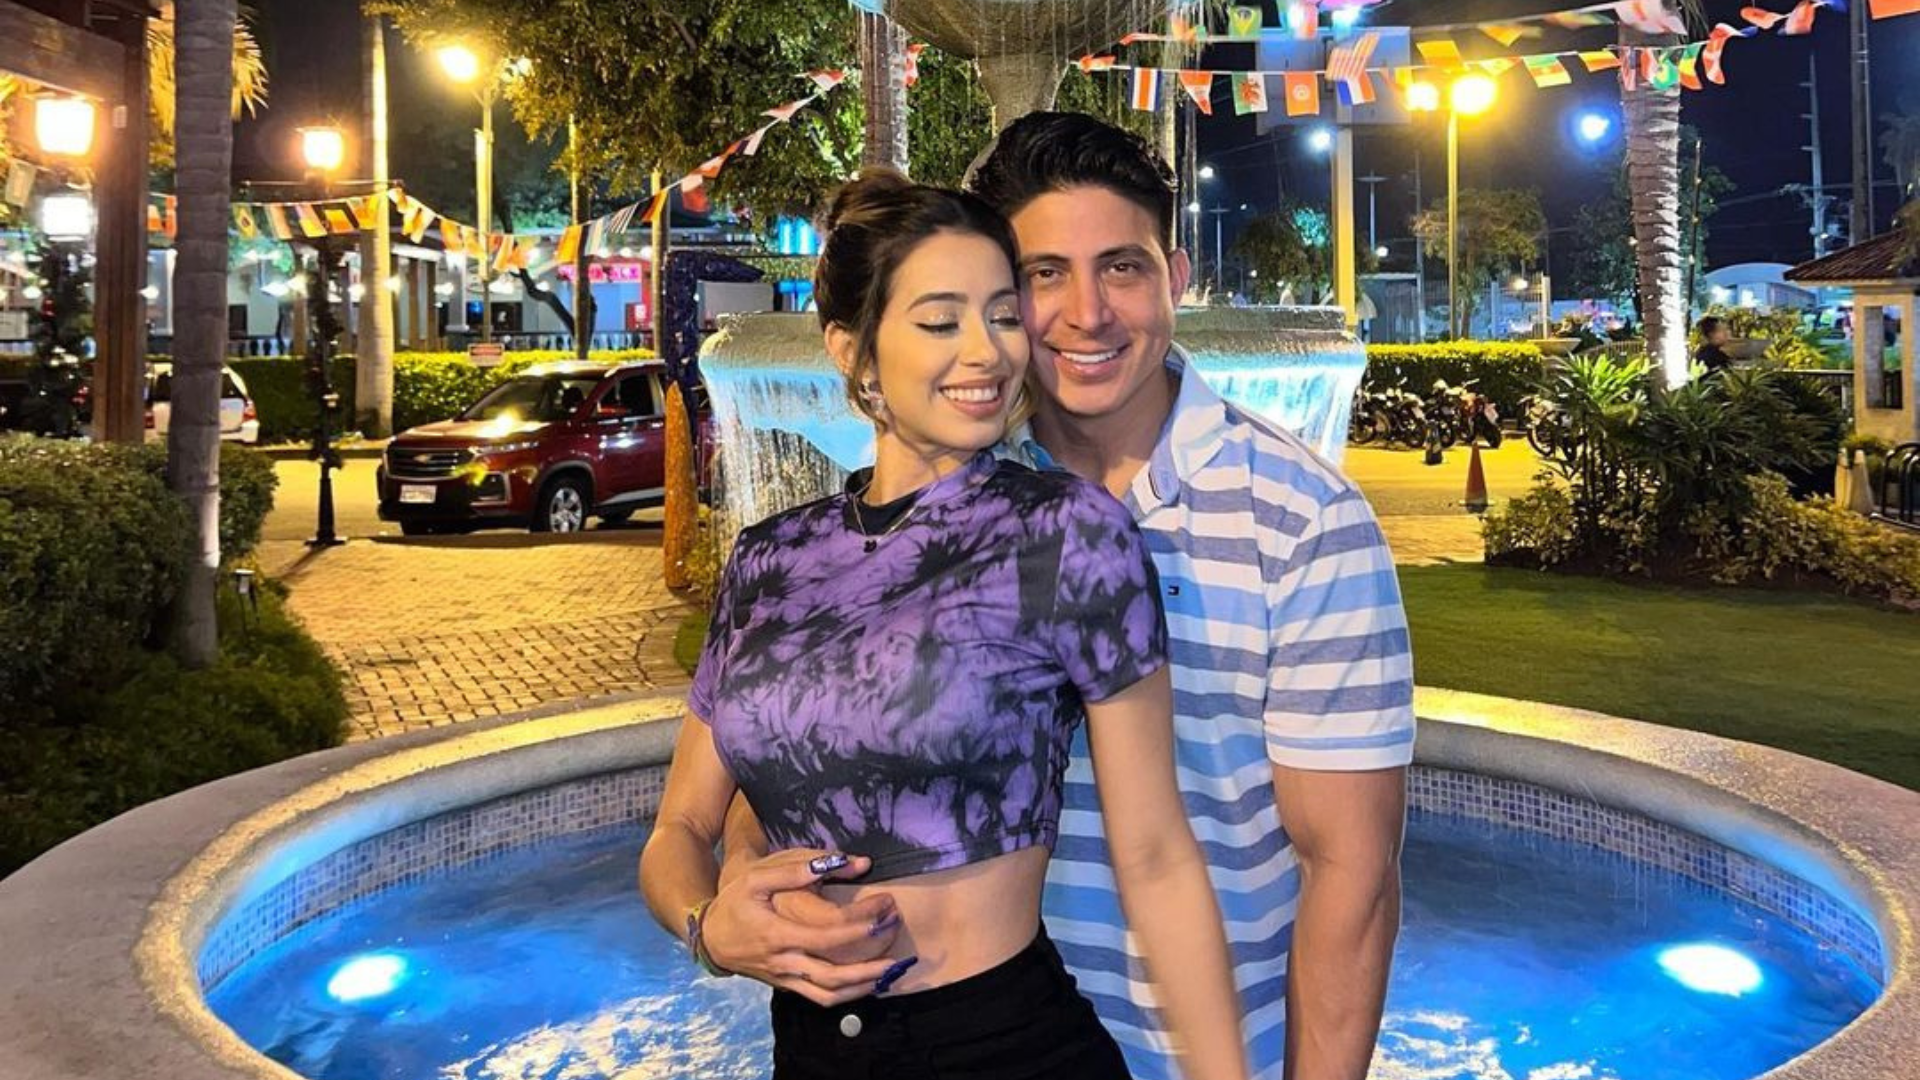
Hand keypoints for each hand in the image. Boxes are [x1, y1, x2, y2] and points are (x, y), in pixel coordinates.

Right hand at [700, 849, 904, 1005]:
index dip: (862, 923)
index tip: (885, 906)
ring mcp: (786, 979)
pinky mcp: (787, 987)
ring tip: (892, 970)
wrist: (709, 936)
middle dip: (871, 961)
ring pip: (830, 993)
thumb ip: (798, 870)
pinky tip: (868, 983)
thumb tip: (844, 861)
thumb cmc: (734, 902)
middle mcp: (784, 962)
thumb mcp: (758, 878)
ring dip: (864, 985)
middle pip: (835, 973)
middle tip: (897, 942)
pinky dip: (849, 995)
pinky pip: (821, 998)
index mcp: (778, 933)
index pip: (830, 934)